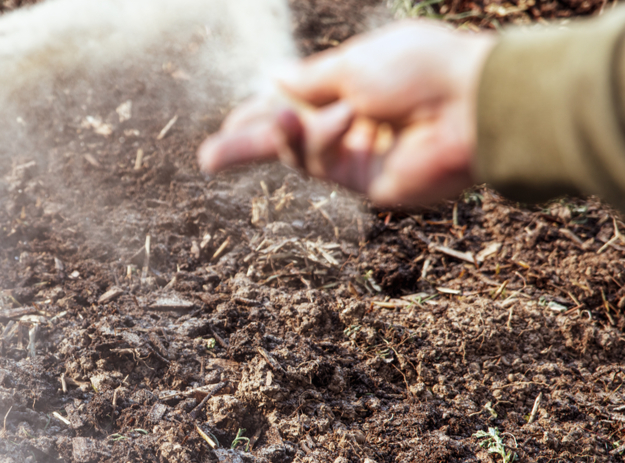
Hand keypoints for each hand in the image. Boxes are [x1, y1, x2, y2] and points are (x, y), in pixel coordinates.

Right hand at [198, 21, 496, 205]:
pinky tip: (340, 119)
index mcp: (348, 86)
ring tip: (256, 124)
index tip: (233, 116)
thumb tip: (270, 77)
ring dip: (277, 137)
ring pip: (296, 156)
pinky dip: (321, 140)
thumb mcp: (352, 62)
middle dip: (246, 146)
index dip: (261, 111)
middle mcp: (349, 124)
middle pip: (286, 139)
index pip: (293, 103)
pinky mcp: (364, 184)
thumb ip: (307, 79)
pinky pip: (322, 164)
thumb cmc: (421, 69)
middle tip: (207, 160)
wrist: (472, 104)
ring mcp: (356, 156)